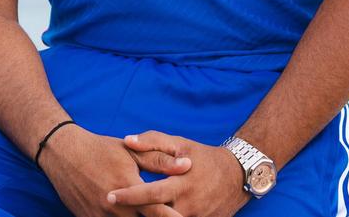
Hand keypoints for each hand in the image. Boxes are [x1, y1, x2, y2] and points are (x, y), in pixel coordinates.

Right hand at [39, 124, 191, 216]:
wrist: (63, 153)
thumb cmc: (100, 149)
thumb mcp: (131, 151)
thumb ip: (160, 161)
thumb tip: (187, 165)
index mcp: (129, 186)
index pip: (158, 211)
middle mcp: (114, 206)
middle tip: (174, 216)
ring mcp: (99, 216)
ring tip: (144, 214)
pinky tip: (128, 215)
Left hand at [107, 131, 249, 216]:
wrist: (238, 175)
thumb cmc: (204, 156)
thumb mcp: (181, 143)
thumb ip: (153, 141)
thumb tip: (128, 140)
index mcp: (181, 183)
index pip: (150, 193)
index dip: (129, 196)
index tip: (110, 195)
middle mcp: (188, 205)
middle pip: (156, 215)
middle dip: (134, 213)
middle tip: (111, 208)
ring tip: (129, 213)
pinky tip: (152, 215)